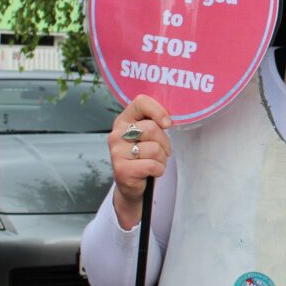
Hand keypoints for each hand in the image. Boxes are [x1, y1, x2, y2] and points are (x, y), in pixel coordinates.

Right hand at [109, 94, 172, 228]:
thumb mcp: (148, 135)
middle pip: (152, 128)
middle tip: (161, 151)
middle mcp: (116, 134)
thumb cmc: (144, 155)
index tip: (167, 124)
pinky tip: (150, 172)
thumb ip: (155, 122)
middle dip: (164, 142)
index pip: (140, 102)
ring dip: (162, 159)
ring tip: (154, 162)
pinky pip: (152, 165)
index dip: (158, 111)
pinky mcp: (122, 169)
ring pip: (154, 149)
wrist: (132, 183)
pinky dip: (158, 170)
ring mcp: (117, 152)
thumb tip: (168, 120)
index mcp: (123, 120)